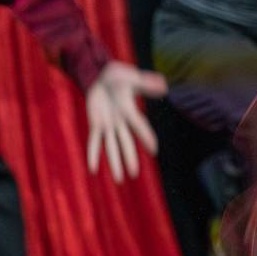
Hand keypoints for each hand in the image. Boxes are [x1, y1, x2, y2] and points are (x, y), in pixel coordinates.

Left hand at [85, 61, 167, 181]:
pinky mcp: (96, 124)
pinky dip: (93, 154)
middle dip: (129, 158)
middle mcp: (120, 121)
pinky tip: (92, 169)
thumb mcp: (132, 78)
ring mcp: (108, 124)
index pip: (138, 125)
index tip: (154, 150)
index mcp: (129, 110)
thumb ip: (146, 83)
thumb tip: (164, 86)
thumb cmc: (119, 75)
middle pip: (125, 142)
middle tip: (134, 174)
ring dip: (114, 163)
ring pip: (111, 146)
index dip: (146, 136)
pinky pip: (94, 142)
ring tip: (120, 180)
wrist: (102, 75)